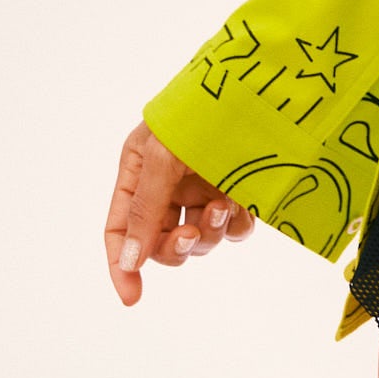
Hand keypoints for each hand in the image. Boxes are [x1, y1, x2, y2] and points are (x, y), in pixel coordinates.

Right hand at [104, 120, 256, 304]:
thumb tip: (129, 261)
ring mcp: (204, 185)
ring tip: (222, 207)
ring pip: (198, 237)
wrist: (257, 80)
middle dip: (173, 248)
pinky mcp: (237, 187)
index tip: (133, 297)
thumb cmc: (200, 108)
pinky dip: (234, 226)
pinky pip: (232, 226)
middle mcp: (169, 181)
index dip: (122, 264)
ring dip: (208, 235)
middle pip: (159, 241)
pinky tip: (240, 205)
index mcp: (140, 168)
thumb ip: (145, 207)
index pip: (121, 227)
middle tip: (190, 235)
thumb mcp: (162, 154)